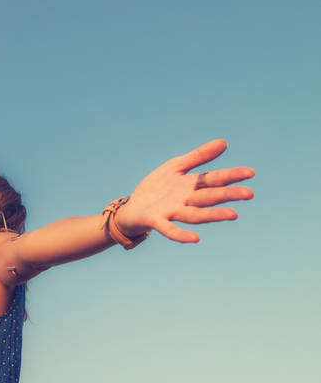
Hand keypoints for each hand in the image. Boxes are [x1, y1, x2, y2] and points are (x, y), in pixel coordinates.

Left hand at [115, 138, 254, 243]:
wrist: (131, 208)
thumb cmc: (156, 189)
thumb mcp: (175, 167)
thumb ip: (198, 157)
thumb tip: (224, 142)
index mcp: (191, 186)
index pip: (214, 180)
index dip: (231, 176)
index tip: (250, 173)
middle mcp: (185, 200)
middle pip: (209, 197)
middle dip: (228, 195)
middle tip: (249, 194)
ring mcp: (172, 211)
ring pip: (196, 214)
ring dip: (214, 215)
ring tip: (233, 215)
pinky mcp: (156, 221)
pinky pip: (170, 229)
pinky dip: (181, 235)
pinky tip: (194, 239)